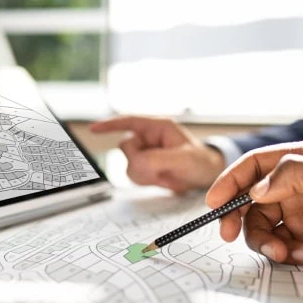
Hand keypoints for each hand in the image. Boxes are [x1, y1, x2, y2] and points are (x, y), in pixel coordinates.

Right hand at [90, 116, 225, 193]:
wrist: (208, 177)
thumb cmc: (202, 161)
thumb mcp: (185, 158)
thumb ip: (159, 159)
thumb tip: (137, 162)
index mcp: (158, 127)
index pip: (128, 122)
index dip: (110, 124)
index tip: (94, 129)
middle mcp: (149, 138)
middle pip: (126, 148)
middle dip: (141, 162)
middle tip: (161, 171)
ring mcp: (147, 153)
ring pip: (129, 164)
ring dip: (145, 174)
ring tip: (166, 176)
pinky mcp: (146, 167)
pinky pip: (135, 175)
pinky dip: (147, 181)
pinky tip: (163, 180)